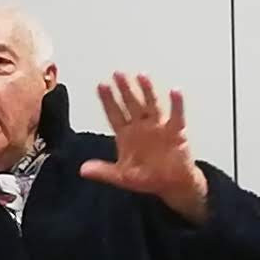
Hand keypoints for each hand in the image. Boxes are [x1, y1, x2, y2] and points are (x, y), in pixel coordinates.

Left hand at [79, 72, 208, 223]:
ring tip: (141, 77)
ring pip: (151, 106)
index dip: (108, 101)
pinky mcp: (176, 132)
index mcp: (126, 135)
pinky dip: (176, 105)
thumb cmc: (147, 178)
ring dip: (147, 92)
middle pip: (131, 105)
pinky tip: (175, 92)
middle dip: (124, 90)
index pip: (115, 114)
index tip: (101, 85)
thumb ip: (103, 171)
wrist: (171, 185)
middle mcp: (141, 127)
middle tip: (118, 74)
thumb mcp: (121, 177)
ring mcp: (158, 128)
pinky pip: (176, 116)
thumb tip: (83, 170)